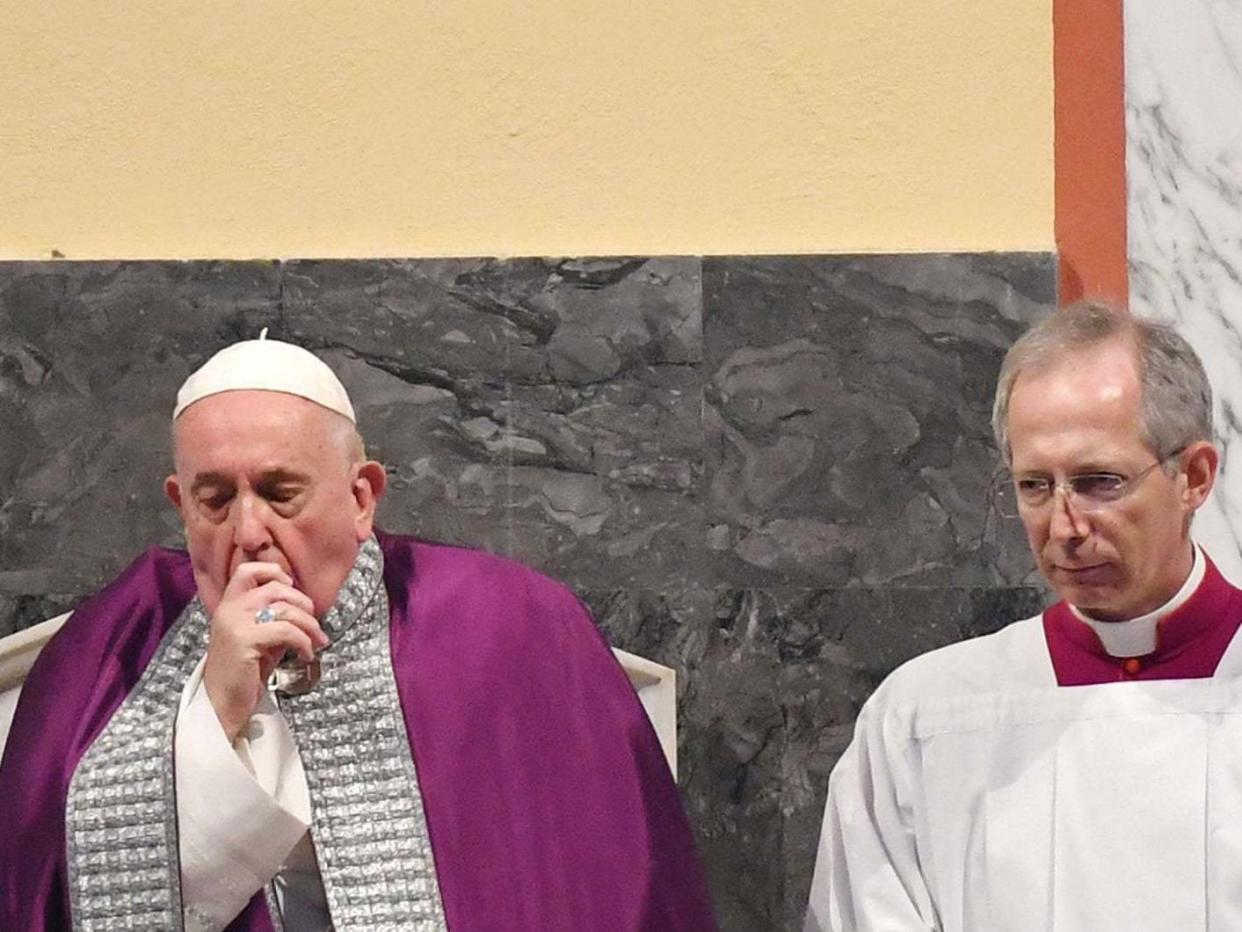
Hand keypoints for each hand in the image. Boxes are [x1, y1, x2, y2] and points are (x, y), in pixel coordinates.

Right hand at [201, 562, 328, 740]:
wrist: (223, 704)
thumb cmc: (245, 671)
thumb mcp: (261, 636)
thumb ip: (274, 617)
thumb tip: (305, 606)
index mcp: (229, 604)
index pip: (247, 570)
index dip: (273, 572)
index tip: (292, 589)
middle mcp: (229, 609)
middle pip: (276, 588)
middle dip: (303, 604)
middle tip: (315, 625)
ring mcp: (235, 623)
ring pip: (286, 609)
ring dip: (310, 626)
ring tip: (317, 642)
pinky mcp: (244, 640)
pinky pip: (286, 630)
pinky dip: (304, 642)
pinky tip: (306, 655)